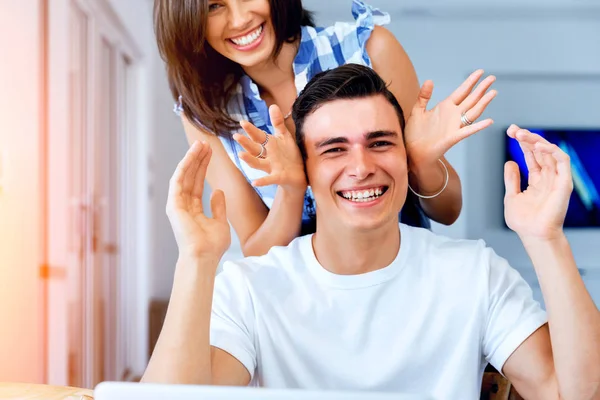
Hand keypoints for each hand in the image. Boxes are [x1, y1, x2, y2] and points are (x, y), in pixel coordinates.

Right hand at [166, 141, 230, 261]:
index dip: (203, 167)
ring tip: (200, 144)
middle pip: (191, 177)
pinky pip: (178, 181)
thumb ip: (218, 206)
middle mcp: (183, 206)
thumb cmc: (212, 245)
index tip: (210, 153)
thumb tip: (218, 191)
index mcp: (193, 211)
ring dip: (191, 159)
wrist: (203, 256)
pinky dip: (185, 167)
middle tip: (205, 143)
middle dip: (198, 159)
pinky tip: (192, 155)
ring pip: (184, 175)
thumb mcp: (221, 222)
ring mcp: (177, 204)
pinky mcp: (174, 204)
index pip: (198, 183)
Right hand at [234, 105, 306, 191]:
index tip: (242, 122)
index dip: (251, 130)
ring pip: (258, 163)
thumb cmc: (290, 155)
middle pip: (254, 149)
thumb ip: (278, 123)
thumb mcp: (284, 137)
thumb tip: (273, 105)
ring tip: (240, 155)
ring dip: (249, 159)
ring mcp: (271, 167)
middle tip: (236, 136)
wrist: (300, 174)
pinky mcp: (278, 177)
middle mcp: (267, 156)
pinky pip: (269, 179)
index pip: (258, 136)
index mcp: (269, 145)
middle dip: (246, 143)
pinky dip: (262, 181)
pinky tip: (255, 182)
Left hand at [404, 70, 496, 167]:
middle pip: (471, 99)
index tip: (480, 72)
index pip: (462, 91)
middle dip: (481, 88)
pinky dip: (478, 126)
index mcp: (445, 107)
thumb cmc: (415, 134)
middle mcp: (453, 115)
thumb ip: (424, 96)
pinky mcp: (453, 137)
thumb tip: (429, 80)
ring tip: (493, 92)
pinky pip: (468, 131)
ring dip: (483, 103)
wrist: (413, 152)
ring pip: (473, 112)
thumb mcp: (417, 111)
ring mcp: (454, 126)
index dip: (471, 82)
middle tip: (492, 77)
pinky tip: (489, 121)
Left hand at [504, 125, 572, 240]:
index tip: (510, 132)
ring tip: (520, 134)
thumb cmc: (523, 221)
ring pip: (550, 152)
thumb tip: (510, 162)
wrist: (533, 235)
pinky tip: (537, 145)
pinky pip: (562, 161)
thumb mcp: (511, 196)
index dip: (522, 143)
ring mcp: (557, 179)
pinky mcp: (564, 183)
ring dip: (536, 141)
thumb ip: (512, 179)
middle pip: (540, 151)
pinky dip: (551, 150)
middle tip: (513, 129)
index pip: (532, 156)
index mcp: (537, 180)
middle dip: (527, 138)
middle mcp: (549, 177)